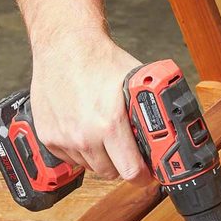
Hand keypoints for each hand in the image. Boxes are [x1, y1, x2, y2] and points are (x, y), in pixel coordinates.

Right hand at [30, 35, 150, 183]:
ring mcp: (64, 137)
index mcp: (110, 124)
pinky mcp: (48, 136)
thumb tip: (172, 131)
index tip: (147, 174)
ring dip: (102, 158)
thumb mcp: (137, 85)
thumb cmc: (101, 60)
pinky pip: (71, 159)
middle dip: (123, 165)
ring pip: (91, 166)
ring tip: (106, 136)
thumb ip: (151, 111)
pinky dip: (81, 151)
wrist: (65, 44)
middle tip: (128, 153)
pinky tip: (86, 131)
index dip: (143, 176)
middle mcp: (84, 134)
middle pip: (112, 173)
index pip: (131, 172)